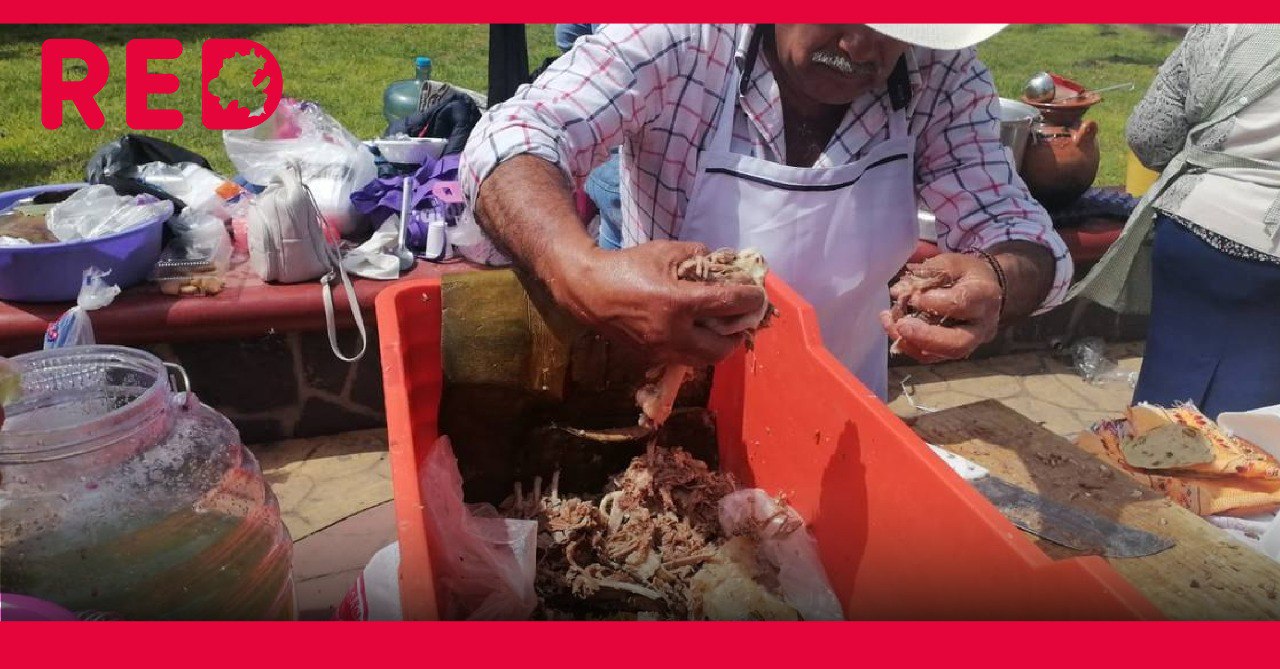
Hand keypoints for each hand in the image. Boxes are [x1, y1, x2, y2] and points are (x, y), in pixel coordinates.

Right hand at [549, 241, 766, 365]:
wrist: (589, 291)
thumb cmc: (628, 266)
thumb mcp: (665, 252)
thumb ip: (698, 257)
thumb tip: (722, 266)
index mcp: (677, 303)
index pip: (728, 305)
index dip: (750, 300)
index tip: (758, 295)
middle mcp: (672, 333)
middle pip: (721, 349)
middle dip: (736, 336)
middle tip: (740, 321)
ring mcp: (660, 350)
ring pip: (703, 360)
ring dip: (717, 346)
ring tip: (719, 329)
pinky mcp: (650, 359)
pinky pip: (683, 358)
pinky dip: (695, 348)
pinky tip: (693, 332)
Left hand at [879, 252, 1001, 363]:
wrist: (986, 290)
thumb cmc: (967, 274)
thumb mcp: (954, 262)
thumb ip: (928, 273)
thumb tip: (898, 290)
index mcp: (984, 295)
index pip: (961, 303)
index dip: (934, 302)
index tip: (913, 296)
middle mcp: (981, 325)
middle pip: (959, 343)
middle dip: (926, 337)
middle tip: (902, 326)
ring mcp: (971, 342)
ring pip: (943, 354)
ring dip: (913, 344)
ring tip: (892, 325)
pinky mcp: (955, 350)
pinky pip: (932, 356)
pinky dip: (910, 346)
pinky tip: (894, 330)